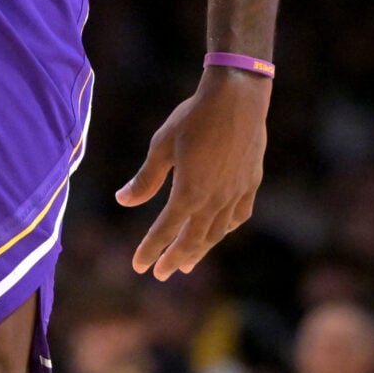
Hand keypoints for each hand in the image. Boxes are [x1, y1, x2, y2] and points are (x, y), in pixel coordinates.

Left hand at [115, 68, 268, 278]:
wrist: (237, 98)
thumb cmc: (194, 118)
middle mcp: (214, 200)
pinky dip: (225, 229)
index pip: (165, 230)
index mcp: (189, 193)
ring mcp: (235, 194)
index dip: (150, 249)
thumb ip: (145, 178)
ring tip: (188, 262)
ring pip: (216, 232)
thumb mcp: (162, 146)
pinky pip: (238, 216)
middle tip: (162, 274)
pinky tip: (220, 231)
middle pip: (192, 239)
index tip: (138, 266)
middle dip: (174, 258)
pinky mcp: (250, 183)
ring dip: (200, 249)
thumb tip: (123, 200)